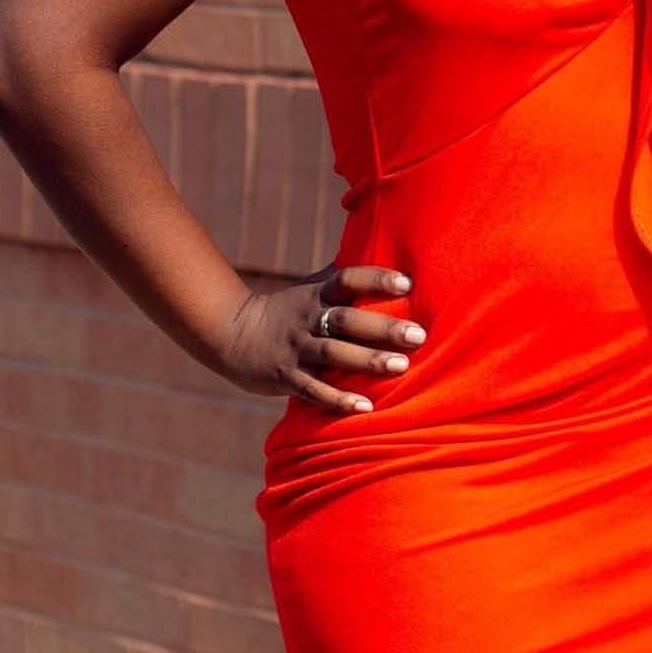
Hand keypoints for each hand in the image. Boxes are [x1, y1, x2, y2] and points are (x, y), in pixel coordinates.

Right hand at [218, 263, 426, 413]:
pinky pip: (313, 389)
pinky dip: (338, 398)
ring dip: (367, 360)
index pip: (348, 279)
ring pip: (334, 353)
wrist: (233, 334)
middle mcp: (309, 318)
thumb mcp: (310, 286)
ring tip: (401, 366)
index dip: (376, 279)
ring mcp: (296, 348)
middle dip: (383, 327)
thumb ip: (341, 273)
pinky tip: (365, 407)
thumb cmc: (287, 309)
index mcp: (317, 294)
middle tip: (418, 334)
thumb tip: (377, 245)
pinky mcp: (286, 377)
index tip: (407, 282)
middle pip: (347, 319)